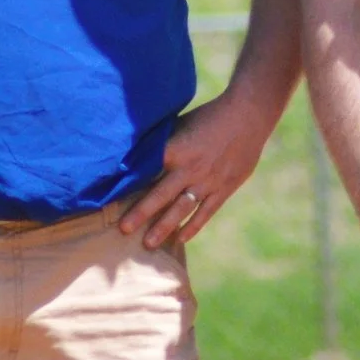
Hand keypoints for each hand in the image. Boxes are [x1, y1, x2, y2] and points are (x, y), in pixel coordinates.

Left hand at [120, 89, 279, 249]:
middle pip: (160, 195)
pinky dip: (193, 226)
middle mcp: (189, 169)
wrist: (247, 116)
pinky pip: (206, 212)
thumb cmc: (210, 116)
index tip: (111, 199)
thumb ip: (164, 141)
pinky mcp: (224, 188)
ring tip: (148, 244)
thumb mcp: (182, 123)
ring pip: (182, 209)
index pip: (147, 171)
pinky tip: (181, 239)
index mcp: (175, 149)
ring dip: (164, 227)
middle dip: (140, 213)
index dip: (129, 185)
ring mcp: (208, 181)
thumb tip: (140, 152)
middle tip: (123, 230)